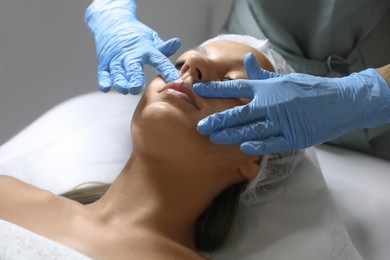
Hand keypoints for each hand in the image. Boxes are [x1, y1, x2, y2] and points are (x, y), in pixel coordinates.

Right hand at [85, 0, 180, 93]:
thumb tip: (177, 43)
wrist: (112, 22)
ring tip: (124, 89)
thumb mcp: (151, 38)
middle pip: (133, 67)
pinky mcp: (104, 63)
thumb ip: (163, 47)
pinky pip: (103, 73)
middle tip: (137, 87)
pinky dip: (104, 80)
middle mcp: (130, 54)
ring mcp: (116, 59)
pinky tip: (105, 87)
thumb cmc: (135, 34)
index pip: (158, 60)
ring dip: (120, 81)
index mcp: (145, 49)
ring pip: (117, 72)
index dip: (166, 69)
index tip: (174, 79)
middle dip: (135, 78)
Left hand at [193, 53, 389, 153]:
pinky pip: (270, 143)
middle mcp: (271, 104)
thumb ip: (262, 74)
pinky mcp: (292, 137)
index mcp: (267, 88)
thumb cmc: (308, 89)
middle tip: (200, 126)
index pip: (236, 87)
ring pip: (250, 130)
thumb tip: (245, 59)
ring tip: (214, 138)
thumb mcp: (283, 79)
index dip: (215, 89)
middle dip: (218, 119)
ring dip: (230, 135)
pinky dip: (256, 146)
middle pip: (238, 112)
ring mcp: (281, 122)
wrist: (339, 102)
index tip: (198, 91)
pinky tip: (242, 148)